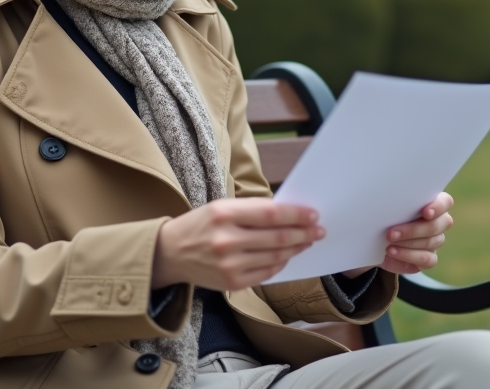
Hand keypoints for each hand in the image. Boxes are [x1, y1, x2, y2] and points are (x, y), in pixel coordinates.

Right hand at [153, 198, 324, 290]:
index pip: (271, 214)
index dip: (296, 215)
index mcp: (224, 214)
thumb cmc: (201, 224)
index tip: (313, 214)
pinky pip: (266, 272)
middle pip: (277, 238)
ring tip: (307, 241)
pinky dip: (280, 263)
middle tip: (319, 230)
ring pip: (275, 256)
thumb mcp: (221, 207)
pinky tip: (288, 255)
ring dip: (296, 249)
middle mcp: (226, 241)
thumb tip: (289, 212)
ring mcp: (229, 265)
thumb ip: (253, 209)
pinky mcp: (231, 282)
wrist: (170, 253)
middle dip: (303, 233)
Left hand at [366, 192, 454, 275]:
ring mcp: (435, 241)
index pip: (445, 202)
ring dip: (407, 243)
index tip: (425, 212)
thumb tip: (384, 197)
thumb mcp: (384, 206)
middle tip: (391, 232)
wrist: (374, 240)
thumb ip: (393, 201)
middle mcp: (438, 222)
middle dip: (413, 230)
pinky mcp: (429, 258)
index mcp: (431, 203)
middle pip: (437, 225)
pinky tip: (392, 251)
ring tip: (388, 243)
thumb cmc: (382, 216)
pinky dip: (408, 256)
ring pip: (431, 242)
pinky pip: (427, 259)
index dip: (438, 207)